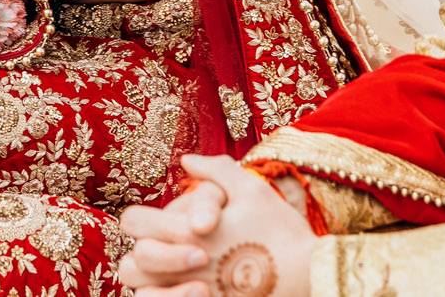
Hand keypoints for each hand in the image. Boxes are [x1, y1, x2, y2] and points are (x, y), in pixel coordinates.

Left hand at [118, 157, 313, 296]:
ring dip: (153, 286)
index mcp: (188, 233)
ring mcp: (197, 295)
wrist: (312, 275)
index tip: (158, 222)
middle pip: (132, 266)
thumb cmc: (281, 230)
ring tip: (177, 277)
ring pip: (145, 296)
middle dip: (145, 256)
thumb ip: (215, 170)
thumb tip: (186, 160)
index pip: (133, 223)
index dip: (140, 220)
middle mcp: (185, 267)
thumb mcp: (251, 189)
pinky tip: (192, 291)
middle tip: (171, 250)